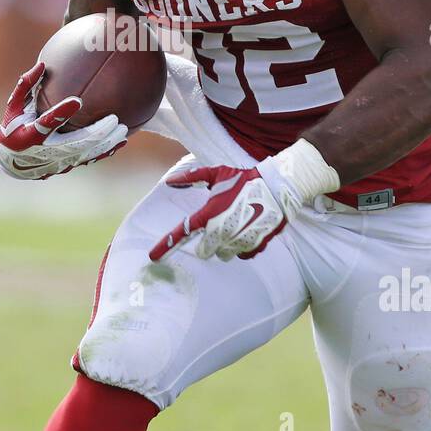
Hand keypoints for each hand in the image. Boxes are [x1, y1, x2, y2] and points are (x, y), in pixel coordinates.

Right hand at [0, 62, 127, 179]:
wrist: (12, 160)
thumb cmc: (14, 126)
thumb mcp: (13, 105)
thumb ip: (26, 85)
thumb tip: (43, 64)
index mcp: (30, 134)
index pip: (46, 123)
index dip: (61, 113)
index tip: (77, 101)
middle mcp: (45, 151)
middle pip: (75, 143)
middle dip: (97, 133)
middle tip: (115, 119)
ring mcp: (57, 160)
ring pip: (86, 153)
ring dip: (105, 143)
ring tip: (123, 131)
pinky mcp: (66, 164)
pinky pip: (88, 158)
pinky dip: (105, 151)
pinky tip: (121, 143)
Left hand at [149, 163, 288, 261]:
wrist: (277, 188)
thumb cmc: (245, 179)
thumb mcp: (217, 174)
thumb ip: (192, 178)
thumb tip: (169, 182)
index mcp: (209, 214)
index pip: (183, 232)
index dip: (166, 245)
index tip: (153, 256)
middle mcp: (221, 231)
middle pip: (205, 251)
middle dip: (208, 243)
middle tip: (220, 224)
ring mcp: (238, 241)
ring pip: (224, 253)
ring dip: (226, 244)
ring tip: (238, 223)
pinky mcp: (254, 247)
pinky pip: (242, 254)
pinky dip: (243, 245)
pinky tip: (249, 228)